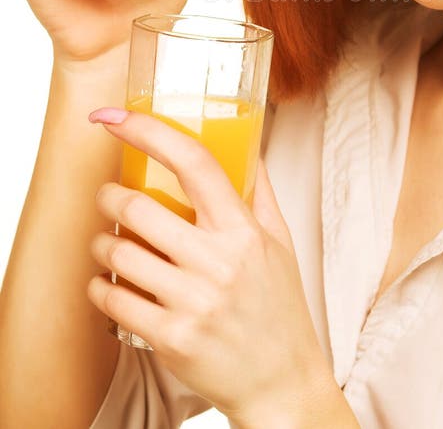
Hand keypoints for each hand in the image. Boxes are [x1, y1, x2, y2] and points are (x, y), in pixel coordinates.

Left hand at [86, 108, 332, 422]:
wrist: (283, 382)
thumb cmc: (279, 306)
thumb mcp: (280, 241)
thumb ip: (259, 190)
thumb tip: (247, 143)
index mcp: (244, 230)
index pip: (195, 162)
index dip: (148, 131)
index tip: (115, 117)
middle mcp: (219, 262)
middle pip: (140, 208)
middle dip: (109, 198)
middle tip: (108, 198)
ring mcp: (194, 302)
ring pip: (119, 254)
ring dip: (102, 245)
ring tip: (109, 245)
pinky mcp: (171, 339)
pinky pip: (113, 301)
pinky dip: (100, 288)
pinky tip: (109, 285)